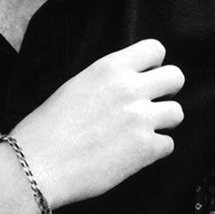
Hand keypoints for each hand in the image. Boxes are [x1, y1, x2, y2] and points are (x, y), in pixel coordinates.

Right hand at [8, 39, 184, 208]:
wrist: (37, 164)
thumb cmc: (47, 128)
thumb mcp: (77, 86)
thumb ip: (108, 81)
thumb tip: (129, 84)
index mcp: (110, 67)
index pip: (156, 49)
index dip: (155, 65)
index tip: (146, 78)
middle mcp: (130, 88)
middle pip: (176, 77)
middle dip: (168, 91)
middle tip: (152, 105)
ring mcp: (140, 118)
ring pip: (177, 113)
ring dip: (163, 123)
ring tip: (141, 132)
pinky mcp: (145, 149)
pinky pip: (169, 145)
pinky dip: (154, 151)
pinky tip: (133, 154)